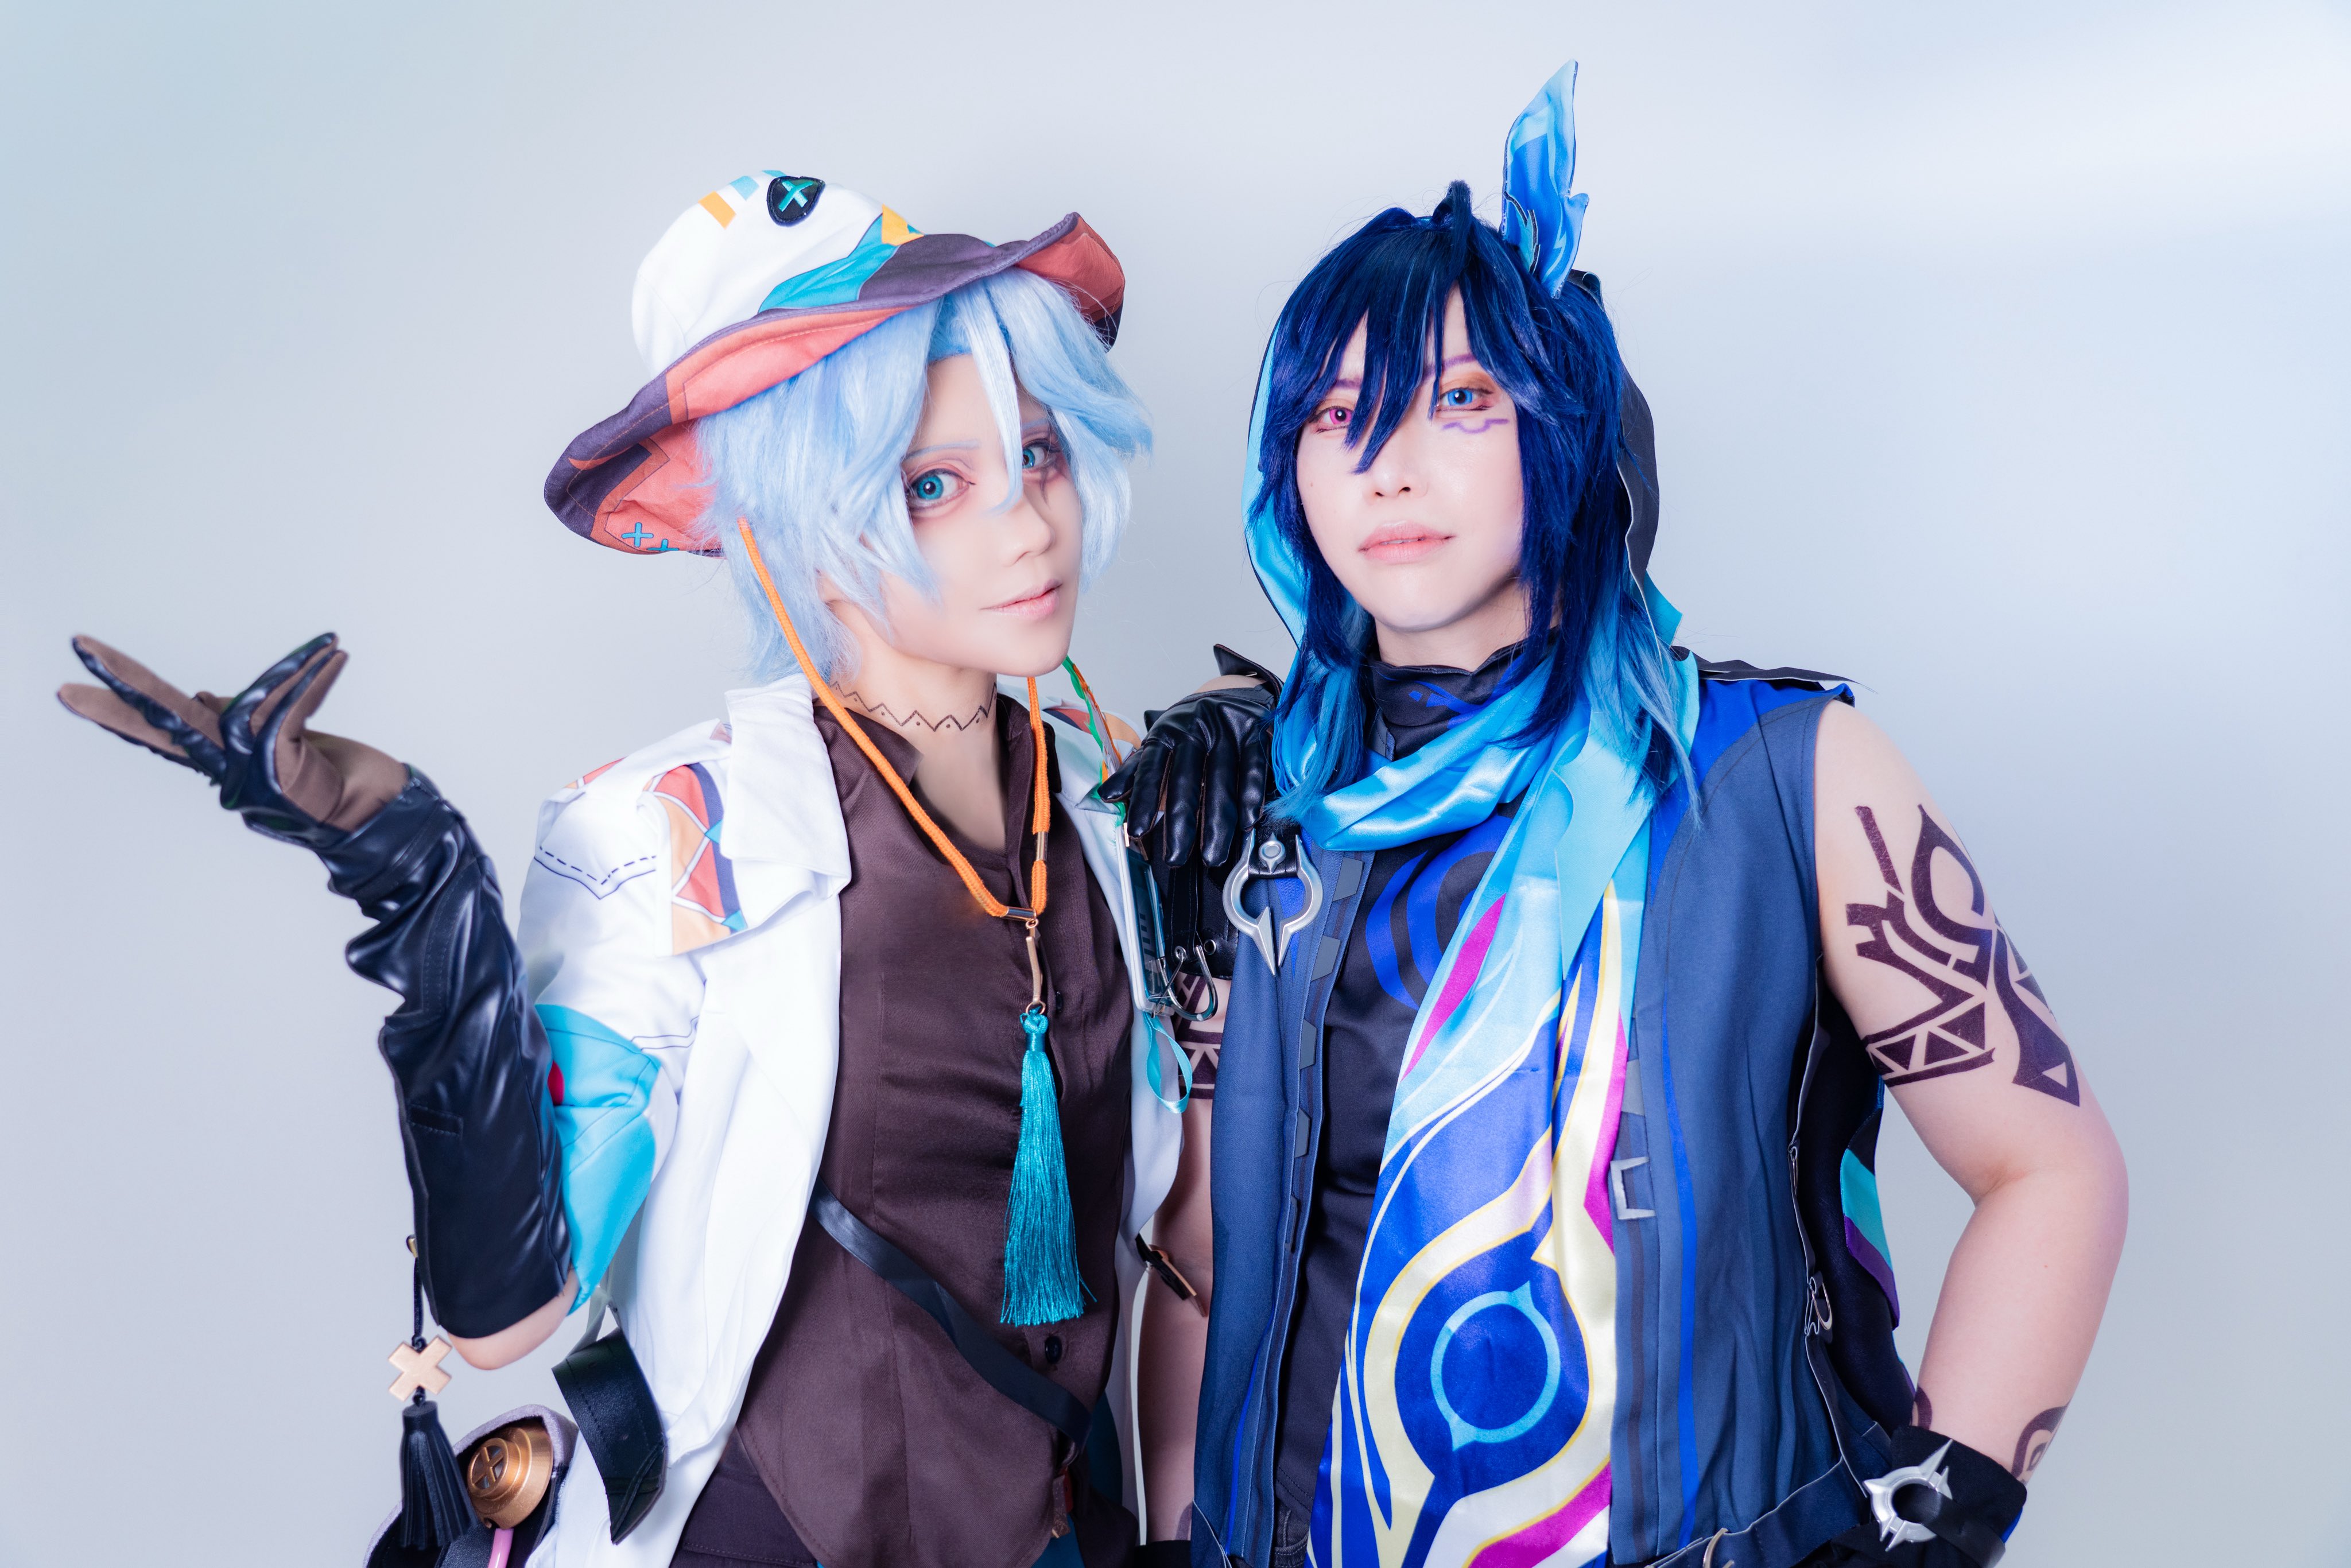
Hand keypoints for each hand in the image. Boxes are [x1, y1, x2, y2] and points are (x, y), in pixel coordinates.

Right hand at [58, 632, 408, 845]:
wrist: (383, 821)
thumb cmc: (340, 780)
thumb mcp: (286, 743)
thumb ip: (242, 724)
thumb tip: (205, 697)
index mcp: (224, 761)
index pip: (161, 729)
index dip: (117, 708)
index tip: (70, 688)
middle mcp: (229, 772)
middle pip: (166, 721)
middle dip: (124, 686)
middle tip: (80, 647)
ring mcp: (251, 775)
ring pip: (250, 705)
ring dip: (295, 671)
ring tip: (331, 648)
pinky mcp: (281, 770)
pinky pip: (290, 708)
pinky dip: (315, 678)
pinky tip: (335, 653)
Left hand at [1099, 645, 1280, 872]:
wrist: (1229, 694)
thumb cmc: (1187, 729)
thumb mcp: (1157, 743)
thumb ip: (1134, 771)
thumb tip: (1105, 795)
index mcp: (1165, 734)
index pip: (1150, 769)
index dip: (1142, 800)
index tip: (1137, 831)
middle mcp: (1193, 730)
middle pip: (1186, 781)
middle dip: (1180, 823)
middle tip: (1176, 857)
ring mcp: (1225, 730)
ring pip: (1221, 779)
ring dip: (1218, 822)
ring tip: (1213, 854)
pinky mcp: (1253, 733)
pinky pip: (1252, 766)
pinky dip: (1249, 795)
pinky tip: (1245, 822)